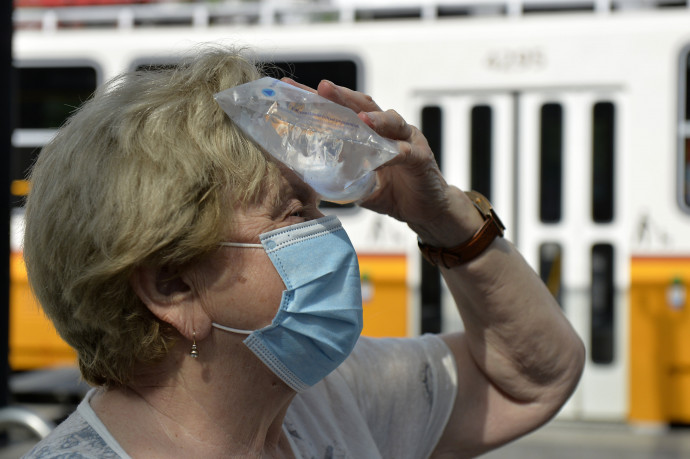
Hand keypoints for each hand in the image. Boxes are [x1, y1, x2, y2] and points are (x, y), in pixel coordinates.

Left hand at [282, 78, 479, 245]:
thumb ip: (341, 176)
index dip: (320, 100)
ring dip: (375, 119)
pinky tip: (385, 155)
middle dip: (343, 96)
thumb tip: (309, 180)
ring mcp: (408, 141)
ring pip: (391, 122)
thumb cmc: (393, 192)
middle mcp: (389, 130)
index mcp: (371, 132)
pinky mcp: (422, 159)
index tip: (294, 90)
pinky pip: (408, 153)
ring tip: (360, 118)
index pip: (343, 110)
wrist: (426, 210)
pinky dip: (396, 153)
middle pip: (365, 106)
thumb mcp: (360, 184)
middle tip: (323, 88)